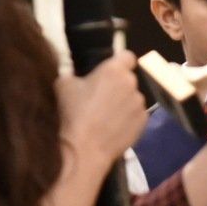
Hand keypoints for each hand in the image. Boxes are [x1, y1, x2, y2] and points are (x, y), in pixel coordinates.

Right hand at [55, 51, 146, 167]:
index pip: (127, 56)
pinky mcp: (143, 122)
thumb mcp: (63, 85)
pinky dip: (128, 118)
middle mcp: (131, 83)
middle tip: (101, 98)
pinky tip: (114, 128)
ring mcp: (140, 104)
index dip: (119, 62)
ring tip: (107, 117)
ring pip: (132, 98)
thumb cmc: (72, 113)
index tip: (109, 72)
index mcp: (114, 70)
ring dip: (123, 103)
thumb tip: (77, 76)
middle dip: (117, 86)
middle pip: (128, 79)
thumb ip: (74, 74)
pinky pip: (136, 115)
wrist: (84, 149)